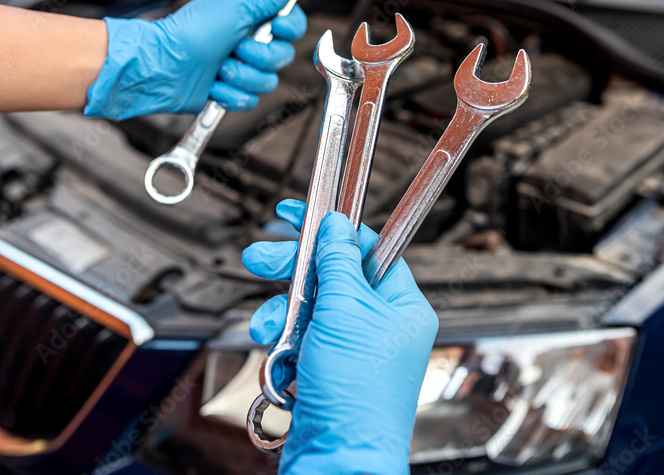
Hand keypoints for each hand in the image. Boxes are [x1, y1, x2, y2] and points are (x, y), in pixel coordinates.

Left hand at [84, 0, 305, 119]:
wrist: (162, 65)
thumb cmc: (192, 32)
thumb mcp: (236, 7)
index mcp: (253, 21)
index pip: (292, 26)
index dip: (289, 29)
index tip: (277, 26)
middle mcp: (250, 45)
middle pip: (283, 56)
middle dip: (260, 55)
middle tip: (236, 48)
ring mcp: (240, 70)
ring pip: (267, 82)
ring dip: (242, 76)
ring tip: (219, 69)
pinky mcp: (229, 93)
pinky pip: (249, 101)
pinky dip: (230, 94)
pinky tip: (213, 85)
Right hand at [243, 200, 438, 474]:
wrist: (336, 460)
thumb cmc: (356, 397)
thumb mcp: (344, 312)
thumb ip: (338, 262)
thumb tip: (336, 224)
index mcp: (401, 306)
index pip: (368, 248)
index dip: (332, 229)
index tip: (299, 214)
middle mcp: (380, 325)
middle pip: (332, 276)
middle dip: (293, 271)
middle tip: (261, 259)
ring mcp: (352, 349)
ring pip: (308, 308)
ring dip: (282, 313)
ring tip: (270, 329)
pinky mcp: (325, 370)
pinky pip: (298, 338)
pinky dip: (282, 343)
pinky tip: (278, 357)